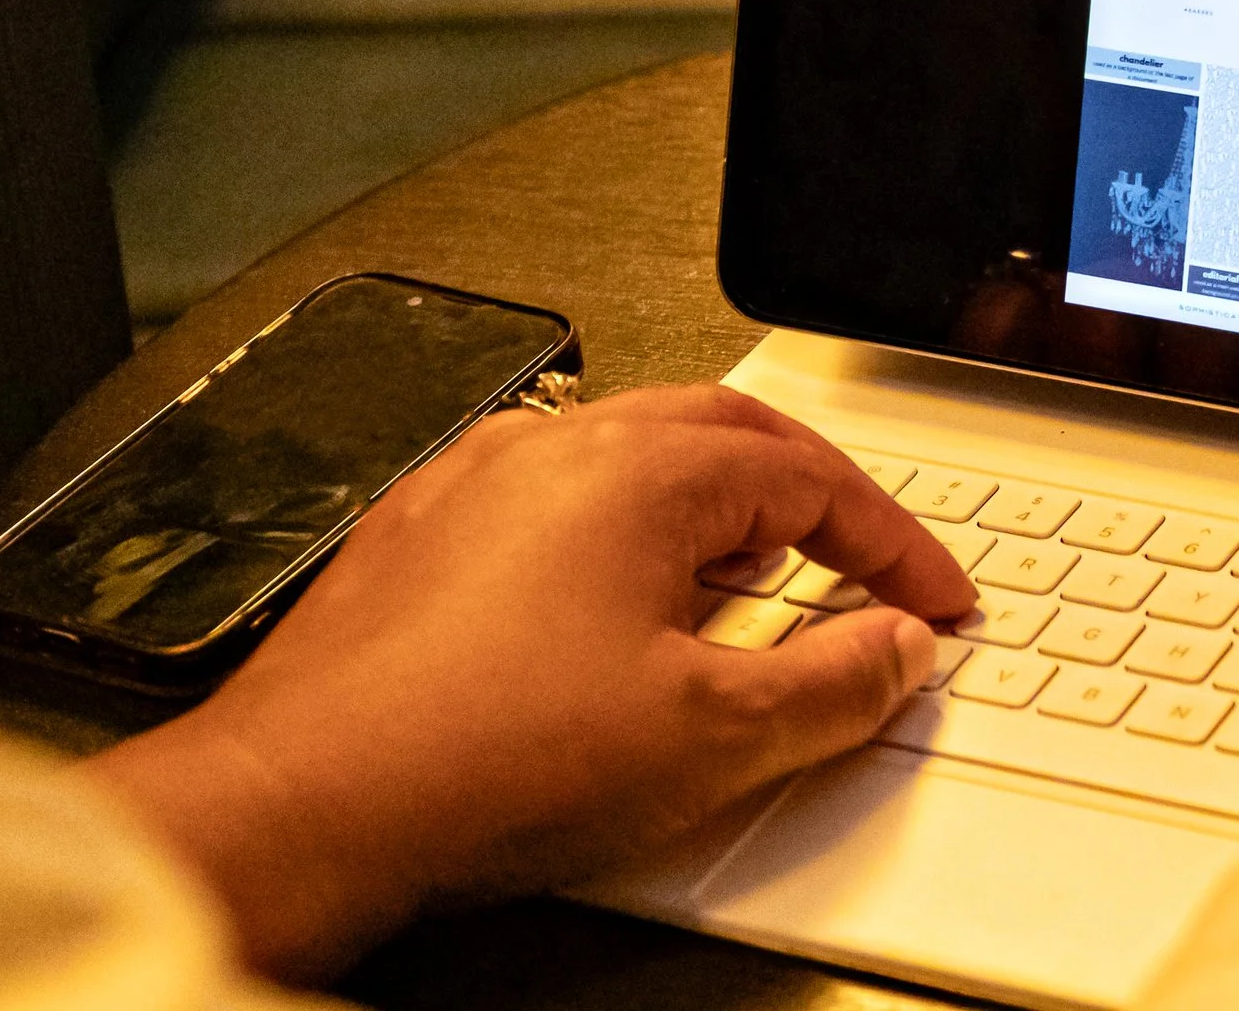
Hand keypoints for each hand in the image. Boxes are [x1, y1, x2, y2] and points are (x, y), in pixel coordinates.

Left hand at [80, 384, 976, 979]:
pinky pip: (556, 496)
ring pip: (635, 456)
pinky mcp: (422, 530)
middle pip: (728, 437)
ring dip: (717, 508)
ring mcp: (478, 478)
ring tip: (756, 585)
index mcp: (641, 467)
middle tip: (863, 565)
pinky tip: (621, 607)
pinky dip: (626, 531)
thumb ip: (831, 685)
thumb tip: (896, 652)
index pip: (811, 479)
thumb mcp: (708, 736)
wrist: (306, 801)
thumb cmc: (484, 757)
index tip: (932, 604)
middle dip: (813, 499)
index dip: (893, 546)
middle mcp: (558, 445)